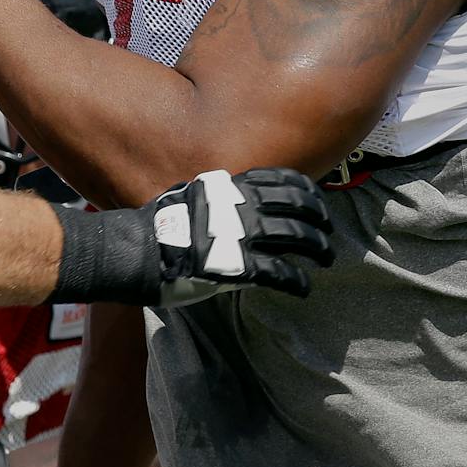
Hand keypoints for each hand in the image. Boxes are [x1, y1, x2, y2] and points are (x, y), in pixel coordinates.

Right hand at [152, 167, 331, 307]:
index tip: (318, 202)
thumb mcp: (193, 196)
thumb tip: (238, 203)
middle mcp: (240, 205)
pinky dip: (298, 280)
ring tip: (326, 258)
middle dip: (320, 219)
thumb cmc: (160, 226)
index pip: (282, 179)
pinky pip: (280, 272)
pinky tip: (304, 287)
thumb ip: (221, 198)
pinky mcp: (238, 266)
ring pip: (296, 235)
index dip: (308, 191)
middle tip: (328, 233)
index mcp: (230, 186)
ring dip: (318, 247)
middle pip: (296, 205)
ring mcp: (240, 234)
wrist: (138, 250)